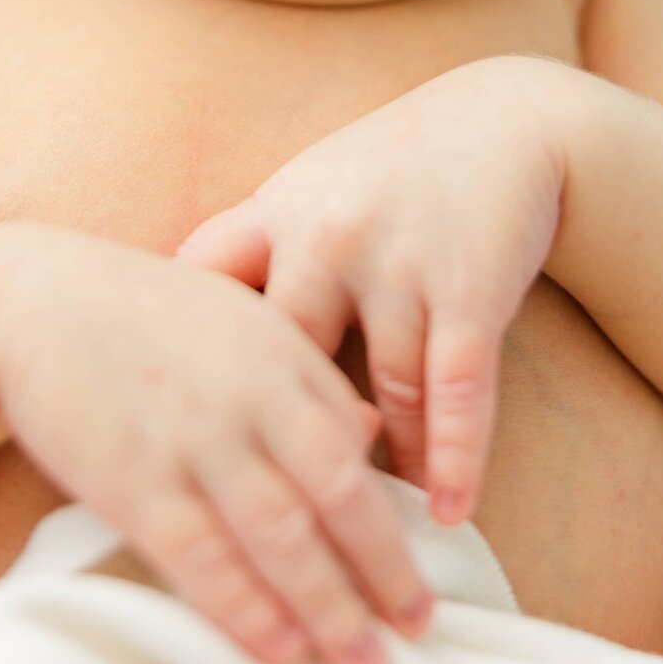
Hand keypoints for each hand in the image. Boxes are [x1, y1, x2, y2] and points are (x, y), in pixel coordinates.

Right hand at [0, 225, 434, 663]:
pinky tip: (280, 647)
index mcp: (282, 351)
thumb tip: (368, 430)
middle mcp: (250, 397)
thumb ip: (305, 372)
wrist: (32, 299)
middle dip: (383, 571)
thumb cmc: (140, 309)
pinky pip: (203, 558)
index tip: (416, 563)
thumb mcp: (239, 315)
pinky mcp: (135, 479)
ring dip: (329, 608)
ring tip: (362, 661)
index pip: (357, 445)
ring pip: (281, 537)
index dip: (394, 513)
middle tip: (416, 628)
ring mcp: (194, 440)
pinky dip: (246, 608)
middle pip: (338, 496)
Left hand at [176, 57, 567, 528]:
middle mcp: (326, 235)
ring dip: (377, 476)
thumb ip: (251, 259)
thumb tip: (175, 347)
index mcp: (274, 213)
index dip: (175, 358)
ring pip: (377, 394)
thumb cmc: (389, 172)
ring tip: (367, 544)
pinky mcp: (468, 286)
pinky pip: (454, 390)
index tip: (156, 425)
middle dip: (273, 443)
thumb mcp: (307, 191)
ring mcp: (398, 261)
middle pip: (281, 361)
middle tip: (263, 525)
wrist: (506, 119)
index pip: (202, 291)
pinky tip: (447, 510)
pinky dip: (454, 458)